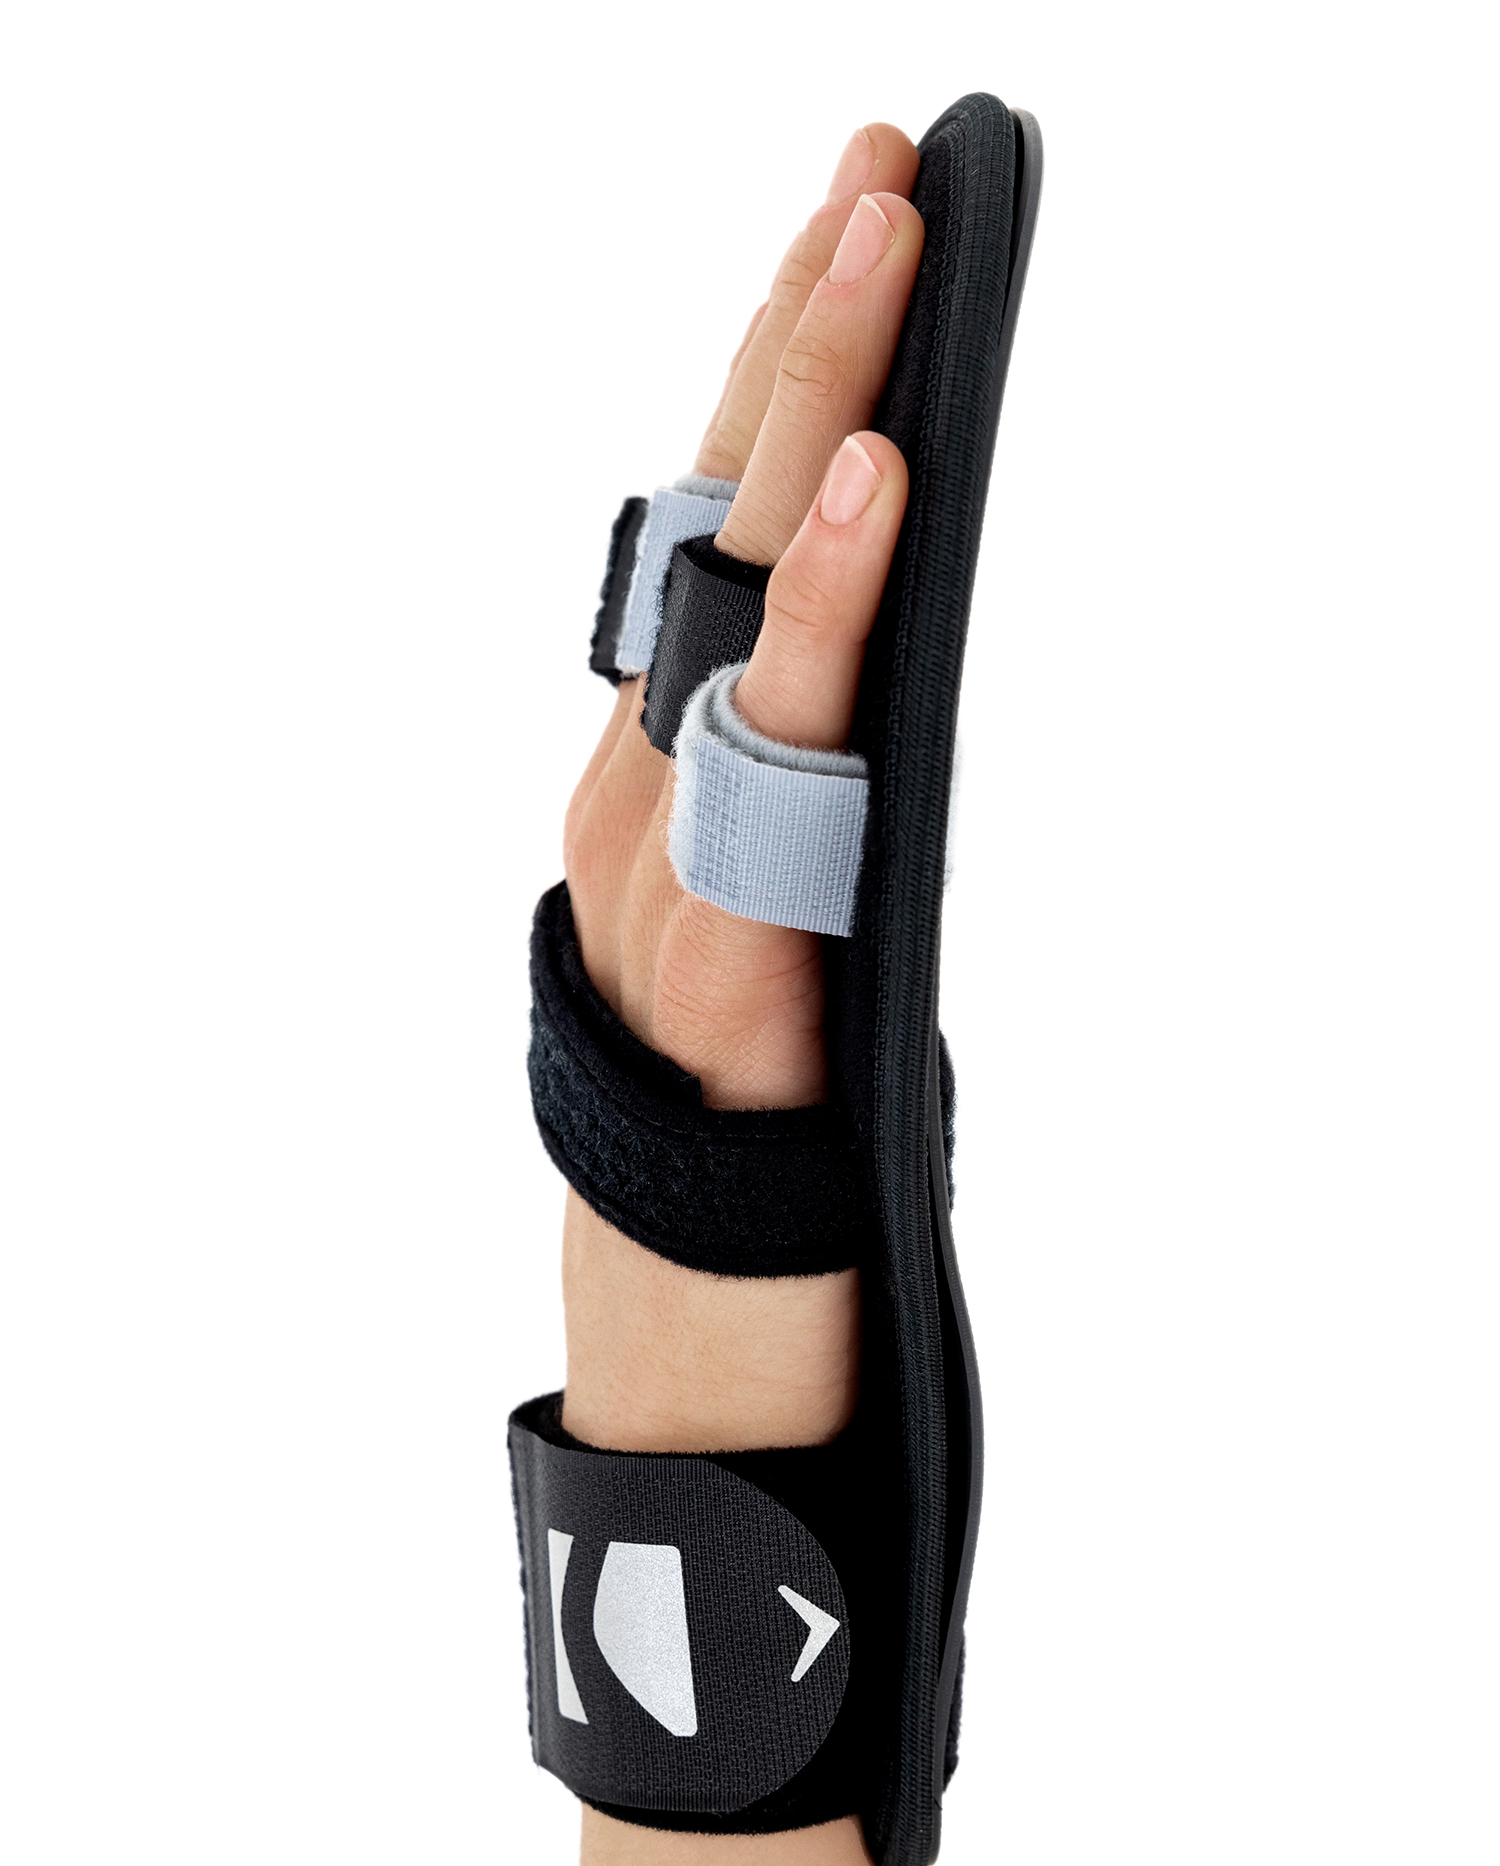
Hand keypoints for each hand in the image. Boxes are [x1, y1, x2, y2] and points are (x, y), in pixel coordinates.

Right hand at [558, 129, 924, 1453]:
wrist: (699, 1274)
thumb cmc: (755, 1073)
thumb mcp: (770, 877)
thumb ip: (791, 762)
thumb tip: (871, 639)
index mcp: (654, 751)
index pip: (711, 521)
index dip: (776, 367)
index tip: (846, 227)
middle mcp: (635, 771)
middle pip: (710, 513)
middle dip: (798, 330)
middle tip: (872, 177)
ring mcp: (655, 844)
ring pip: (727, 597)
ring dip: (807, 406)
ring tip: (876, 248)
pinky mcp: (710, 927)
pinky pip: (770, 744)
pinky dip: (812, 609)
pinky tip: (867, 490)